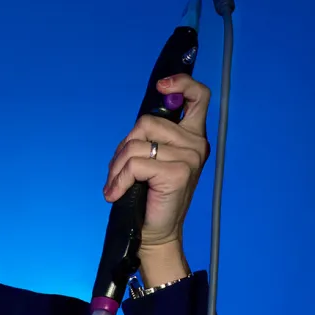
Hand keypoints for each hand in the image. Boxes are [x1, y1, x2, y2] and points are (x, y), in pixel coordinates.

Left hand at [103, 73, 210, 282]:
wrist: (155, 232)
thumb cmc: (150, 196)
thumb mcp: (152, 159)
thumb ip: (150, 137)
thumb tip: (137, 127)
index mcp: (193, 136)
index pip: (198, 96)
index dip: (181, 83)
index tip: (162, 86)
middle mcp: (196, 144)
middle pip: (147, 122)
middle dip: (124, 146)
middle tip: (119, 171)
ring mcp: (190, 157)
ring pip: (136, 144)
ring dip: (117, 166)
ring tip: (116, 185)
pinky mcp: (178, 172)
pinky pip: (134, 164)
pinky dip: (118, 179)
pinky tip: (115, 194)